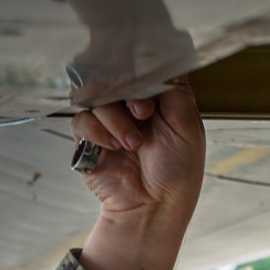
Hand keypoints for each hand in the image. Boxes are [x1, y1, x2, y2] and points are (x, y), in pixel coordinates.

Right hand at [71, 80, 205, 269]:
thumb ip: (174, 90)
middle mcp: (133, 104)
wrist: (154, 207)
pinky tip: (114, 148)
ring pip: (96, 94)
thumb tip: (161, 61)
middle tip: (143, 113)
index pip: (144, 65)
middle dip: (127, 91)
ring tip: (133, 144)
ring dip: (115, 118)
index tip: (150, 88)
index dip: (143, 69)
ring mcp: (110, 118)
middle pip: (114, 73)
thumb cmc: (178, 172)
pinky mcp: (89, 136)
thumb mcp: (188, 127)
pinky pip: (81, 118)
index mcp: (160, 98)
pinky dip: (98, 132)